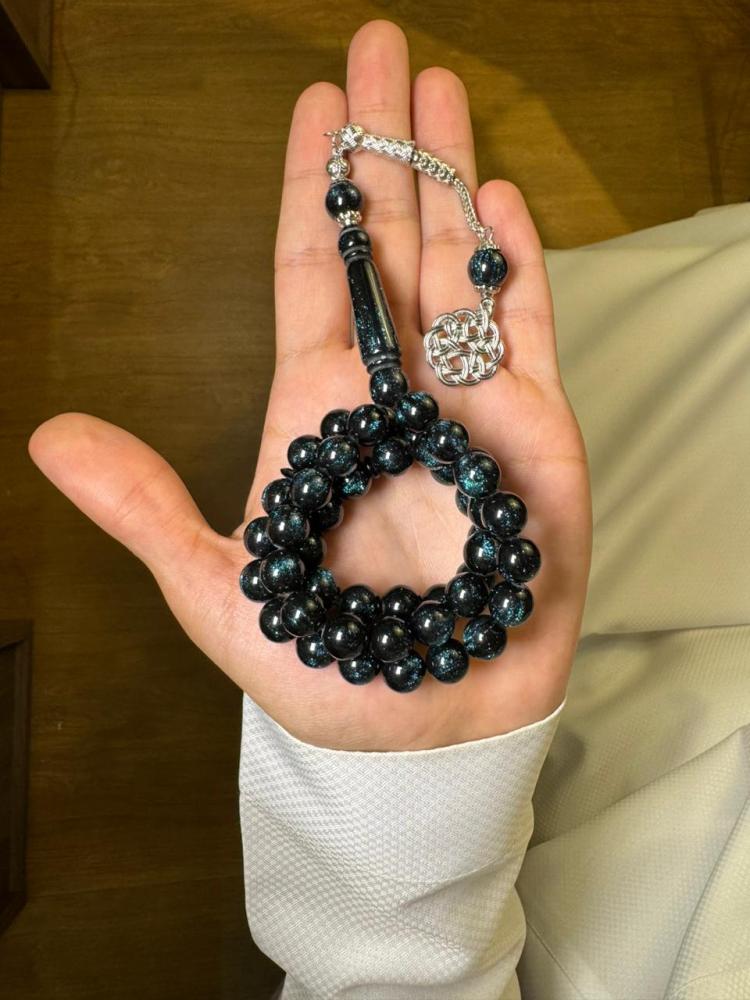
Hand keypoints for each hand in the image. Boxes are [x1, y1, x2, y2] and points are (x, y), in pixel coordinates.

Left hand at [28, 20, 591, 750]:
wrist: (424, 737)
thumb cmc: (326, 675)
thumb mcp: (220, 595)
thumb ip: (146, 511)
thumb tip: (49, 436)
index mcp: (316, 413)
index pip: (307, 275)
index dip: (309, 189)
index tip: (313, 105)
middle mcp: (391, 395)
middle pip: (384, 247)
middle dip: (384, 148)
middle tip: (384, 48)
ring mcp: (466, 409)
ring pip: (455, 270)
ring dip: (448, 180)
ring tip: (442, 93)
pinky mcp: (534, 440)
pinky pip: (523, 337)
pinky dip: (513, 267)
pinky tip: (495, 198)